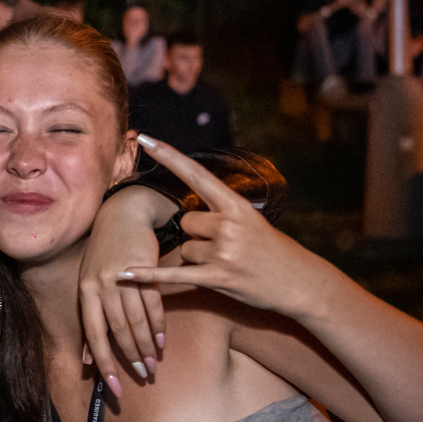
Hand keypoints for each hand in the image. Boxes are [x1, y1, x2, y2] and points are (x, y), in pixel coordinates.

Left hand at [78, 185, 174, 393]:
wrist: (122, 216)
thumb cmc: (105, 255)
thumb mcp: (90, 284)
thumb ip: (90, 321)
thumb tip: (85, 359)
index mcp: (86, 292)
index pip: (94, 334)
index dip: (104, 363)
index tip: (113, 387)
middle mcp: (101, 285)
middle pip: (117, 330)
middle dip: (130, 357)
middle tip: (142, 377)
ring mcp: (123, 276)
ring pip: (136, 319)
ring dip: (146, 345)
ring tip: (153, 364)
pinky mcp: (143, 269)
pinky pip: (153, 303)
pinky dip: (158, 325)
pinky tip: (161, 341)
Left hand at [119, 137, 328, 318]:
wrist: (299, 282)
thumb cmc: (270, 250)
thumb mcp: (250, 220)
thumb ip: (219, 212)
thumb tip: (187, 213)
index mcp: (236, 204)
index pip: (196, 174)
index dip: (170, 156)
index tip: (146, 139)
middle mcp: (228, 224)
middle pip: (185, 221)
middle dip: (196, 235)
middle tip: (226, 247)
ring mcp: (224, 251)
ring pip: (184, 250)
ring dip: (198, 260)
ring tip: (228, 265)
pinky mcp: (219, 277)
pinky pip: (174, 274)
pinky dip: (147, 276)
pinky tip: (123, 273)